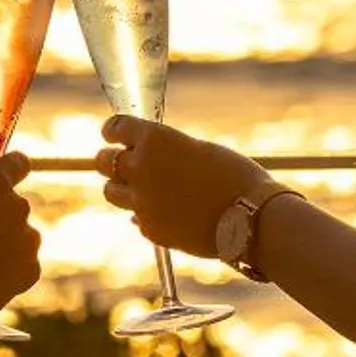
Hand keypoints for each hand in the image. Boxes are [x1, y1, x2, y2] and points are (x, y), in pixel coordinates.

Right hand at [0, 151, 41, 317]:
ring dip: (4, 244)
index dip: (12, 168)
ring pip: (20, 236)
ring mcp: (30, 237)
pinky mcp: (33, 267)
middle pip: (14, 204)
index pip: (17, 163)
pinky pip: (22, 264)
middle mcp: (18, 205)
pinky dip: (9, 270)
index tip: (9, 173)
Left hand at [96, 117, 270, 258]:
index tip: (113, 134)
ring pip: (111, 192)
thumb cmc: (235, 176)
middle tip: (121, 162)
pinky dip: (144, 213)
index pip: (115, 127)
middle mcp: (141, 168)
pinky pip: (135, 217)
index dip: (113, 130)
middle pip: (103, 161)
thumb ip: (167, 153)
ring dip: (122, 188)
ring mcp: (142, 202)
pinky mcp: (150, 229)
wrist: (252, 218)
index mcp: (155, 139)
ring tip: (142, 189)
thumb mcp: (198, 150)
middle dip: (111, 160)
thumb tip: (146, 160)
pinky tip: (166, 211)